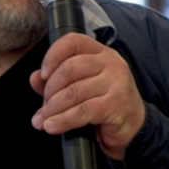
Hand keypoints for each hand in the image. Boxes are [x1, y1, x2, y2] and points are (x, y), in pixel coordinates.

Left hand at [29, 33, 145, 159]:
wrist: (133, 126)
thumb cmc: (105, 103)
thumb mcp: (80, 87)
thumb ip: (56, 81)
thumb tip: (35, 78)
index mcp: (101, 53)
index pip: (73, 42)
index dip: (52, 56)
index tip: (42, 75)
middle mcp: (111, 63)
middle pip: (69, 69)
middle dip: (50, 91)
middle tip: (44, 107)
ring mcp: (117, 82)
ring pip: (73, 92)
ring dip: (52, 109)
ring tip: (42, 121)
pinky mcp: (117, 103)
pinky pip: (83, 111)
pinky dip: (63, 120)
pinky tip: (53, 126)